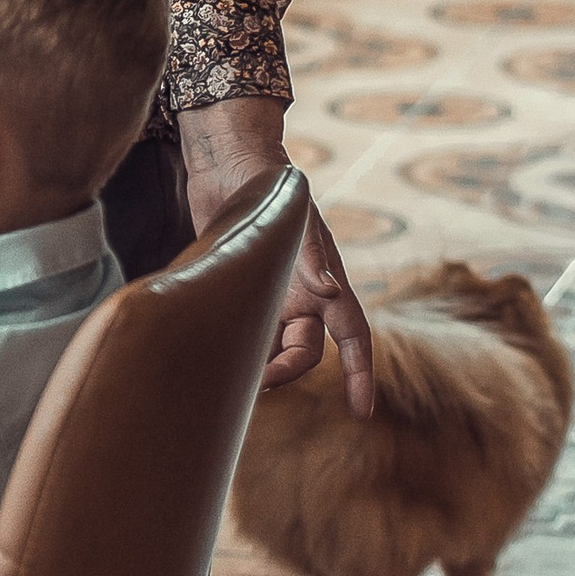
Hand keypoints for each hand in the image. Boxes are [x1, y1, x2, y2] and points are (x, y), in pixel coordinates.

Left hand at [179, 96, 372, 416]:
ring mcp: (272, 295)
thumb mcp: (297, 222)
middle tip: (254, 382)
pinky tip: (213, 352)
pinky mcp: (242, 290)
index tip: (362, 411)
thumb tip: (330, 294)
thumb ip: (313, 259)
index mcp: (326, 284)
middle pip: (304, 353)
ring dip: (258, 363)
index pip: (353, 338)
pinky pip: (245, 330)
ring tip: (230, 371)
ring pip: (272, 346)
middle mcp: (302, 296)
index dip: (359, 374)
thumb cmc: (273, 189)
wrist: (230, 164)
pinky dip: (236, 345)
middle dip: (285, 371)